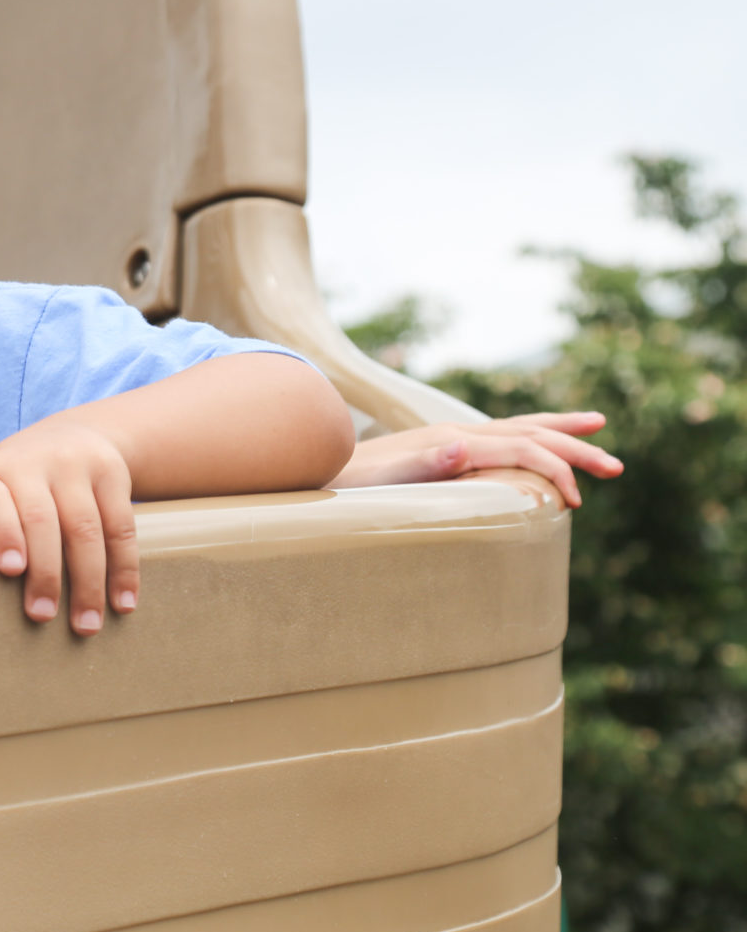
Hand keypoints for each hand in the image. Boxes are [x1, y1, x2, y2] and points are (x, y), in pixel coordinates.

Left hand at [0, 419, 137, 633]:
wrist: (73, 436)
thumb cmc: (15, 487)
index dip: (3, 533)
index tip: (11, 570)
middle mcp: (32, 464)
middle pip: (42, 521)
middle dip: (45, 573)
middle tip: (43, 616)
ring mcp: (75, 466)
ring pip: (87, 528)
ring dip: (89, 582)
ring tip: (87, 624)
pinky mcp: (111, 474)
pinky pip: (121, 526)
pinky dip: (124, 569)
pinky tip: (123, 602)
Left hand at [329, 412, 621, 507]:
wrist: (316, 470)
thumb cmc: (348, 485)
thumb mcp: (381, 481)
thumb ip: (420, 464)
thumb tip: (461, 444)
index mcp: (451, 441)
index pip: (520, 448)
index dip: (554, 471)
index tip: (576, 503)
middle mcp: (454, 434)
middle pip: (528, 432)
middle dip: (574, 447)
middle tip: (616, 465)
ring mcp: (448, 439)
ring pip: (517, 428)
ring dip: (558, 433)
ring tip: (596, 430)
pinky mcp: (440, 449)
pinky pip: (498, 439)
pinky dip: (529, 438)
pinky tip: (535, 448)